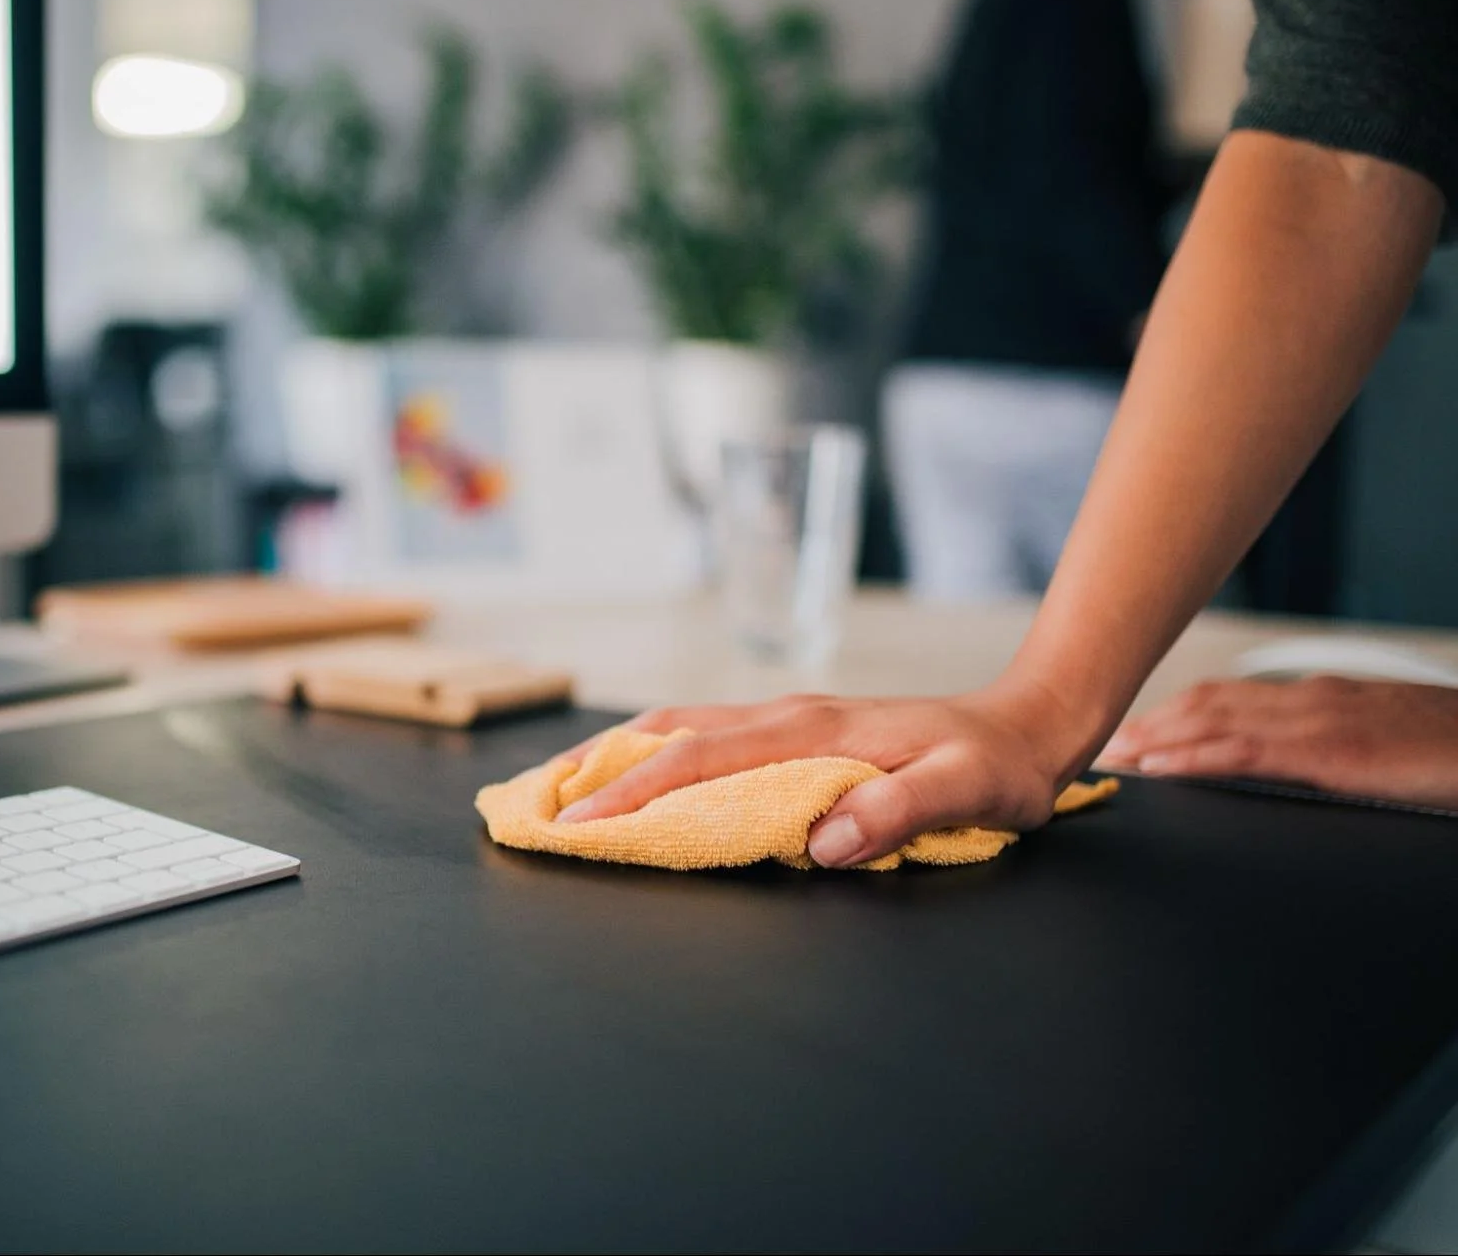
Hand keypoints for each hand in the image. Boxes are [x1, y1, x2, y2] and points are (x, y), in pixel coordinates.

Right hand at [551, 682, 1090, 867]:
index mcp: (811, 732)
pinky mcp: (793, 732)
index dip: (631, 794)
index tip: (574, 826)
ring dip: (614, 755)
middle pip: (666, 734)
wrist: (1028, 723)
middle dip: (594, 769)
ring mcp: (786, 720)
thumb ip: (897, 811)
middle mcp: (785, 716)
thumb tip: (821, 841)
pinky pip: (705, 736)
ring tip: (558, 785)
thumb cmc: (996, 766)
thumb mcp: (965, 793)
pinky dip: (653, 752)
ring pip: (678, 728)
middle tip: (530, 805)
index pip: (698, 761)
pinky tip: (634, 770)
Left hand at [1100, 676, 1457, 810]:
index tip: (1132, 732)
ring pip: (1214, 720)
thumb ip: (1329, 750)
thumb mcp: (1379, 745)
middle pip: (1207, 703)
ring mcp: (1318, 721)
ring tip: (1112, 756)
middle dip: (1149, 722)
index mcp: (1319, 698)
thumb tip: (1290, 768)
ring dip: (1156, 736)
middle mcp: (1309, 699)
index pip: (1227, 698)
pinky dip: (1193, 758)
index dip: (1171, 713)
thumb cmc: (1450, 752)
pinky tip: (1160, 769)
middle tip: (1099, 743)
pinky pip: (1245, 752)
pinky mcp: (1330, 752)